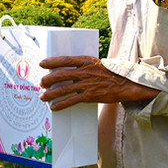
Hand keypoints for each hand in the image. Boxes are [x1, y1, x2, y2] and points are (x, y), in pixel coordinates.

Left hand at [39, 55, 158, 110]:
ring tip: (43, 97)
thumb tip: (67, 69)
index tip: (42, 63)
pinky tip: (54, 107)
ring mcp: (87, 84)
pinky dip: (61, 104)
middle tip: (41, 83)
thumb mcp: (96, 64)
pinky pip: (71, 101)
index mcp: (86, 61)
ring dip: (50, 94)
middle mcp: (85, 72)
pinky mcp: (90, 96)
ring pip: (63, 89)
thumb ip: (83, 66)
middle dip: (48, 79)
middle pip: (60, 74)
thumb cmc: (110, 73)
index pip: (65, 59)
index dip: (52, 61)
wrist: (126, 83)